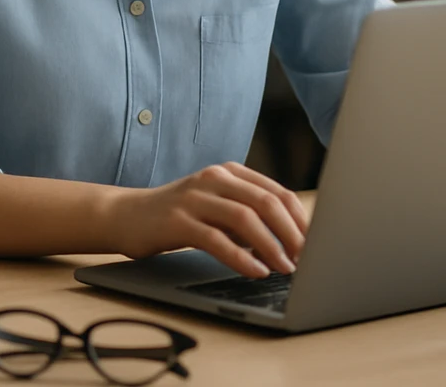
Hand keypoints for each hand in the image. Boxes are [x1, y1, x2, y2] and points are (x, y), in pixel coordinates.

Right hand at [108, 162, 307, 277]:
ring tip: (286, 269)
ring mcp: (195, 197)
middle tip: (308, 260)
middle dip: (293, 234)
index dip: (302, 221)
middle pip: (266, 202)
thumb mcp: (218, 211)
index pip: (278, 192)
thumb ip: (249, 219)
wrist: (126, 215)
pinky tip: (255, 271)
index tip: (318, 246)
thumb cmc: (180, 217)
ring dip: (271, 246)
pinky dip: (240, 257)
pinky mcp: (177, 220)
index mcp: (230, 173)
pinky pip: (216, 239)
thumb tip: (293, 244)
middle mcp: (214, 179)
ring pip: (245, 218)